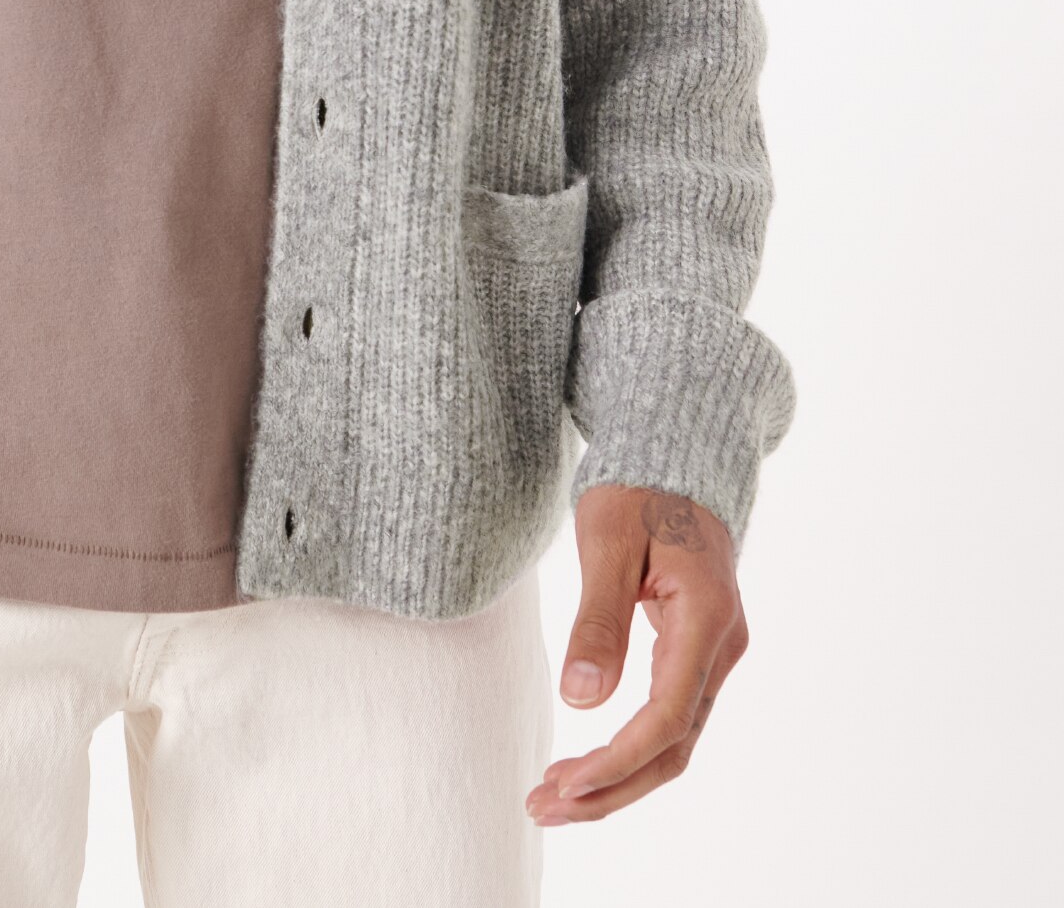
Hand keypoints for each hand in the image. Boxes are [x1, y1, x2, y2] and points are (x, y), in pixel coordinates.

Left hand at [526, 484, 748, 826]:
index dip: (617, 760)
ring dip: (617, 777)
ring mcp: (714, 653)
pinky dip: (626, 748)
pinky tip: (584, 764)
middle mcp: (722, 646)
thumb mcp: (608, 540)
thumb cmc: (638, 488)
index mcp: (708, 618)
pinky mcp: (696, 651)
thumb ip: (599, 620)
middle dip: (611, 788)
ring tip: (551, 798)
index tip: (565, 784)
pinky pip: (667, 716)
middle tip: (542, 808)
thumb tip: (583, 701)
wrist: (674, 457)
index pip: (667, 717)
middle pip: (674, 746)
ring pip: (672, 739)